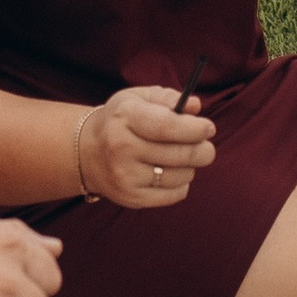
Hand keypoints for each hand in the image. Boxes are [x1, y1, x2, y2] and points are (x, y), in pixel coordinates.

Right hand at [79, 84, 217, 209]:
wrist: (87, 152)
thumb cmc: (122, 120)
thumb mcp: (138, 98)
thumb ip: (168, 98)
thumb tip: (196, 107)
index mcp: (125, 117)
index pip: (167, 126)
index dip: (194, 129)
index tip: (208, 129)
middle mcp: (121, 147)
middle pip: (179, 154)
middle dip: (202, 151)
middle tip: (206, 147)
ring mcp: (125, 175)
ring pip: (181, 175)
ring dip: (189, 167)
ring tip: (179, 158)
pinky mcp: (131, 198)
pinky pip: (174, 195)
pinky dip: (181, 184)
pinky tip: (169, 173)